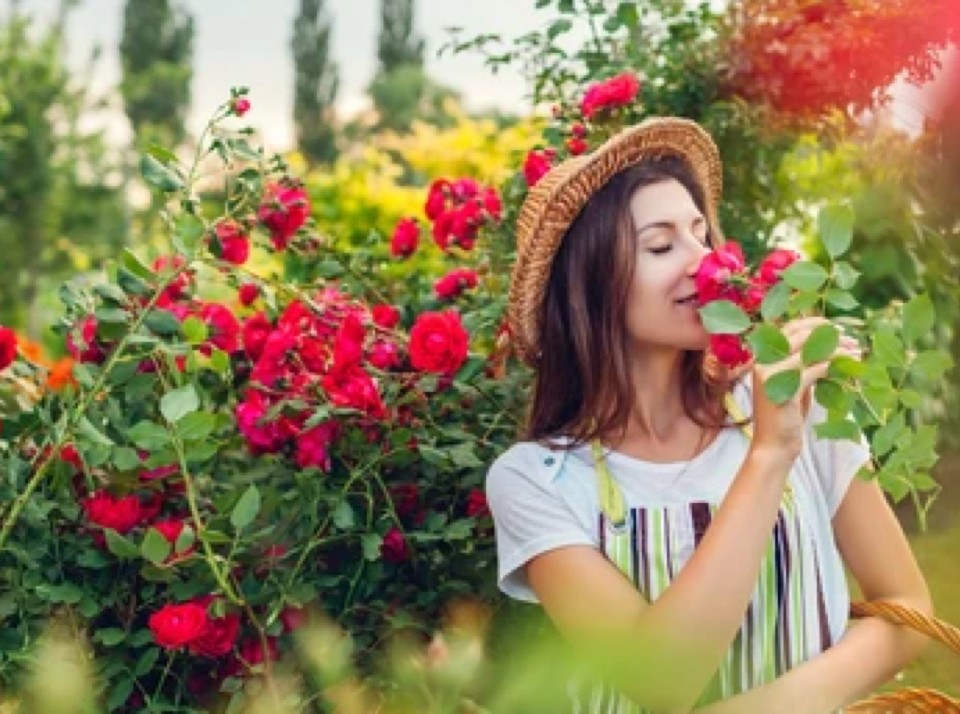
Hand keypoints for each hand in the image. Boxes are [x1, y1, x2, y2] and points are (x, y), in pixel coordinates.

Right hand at [750, 317, 861, 459]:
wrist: (773, 446)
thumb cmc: (784, 417)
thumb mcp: (793, 385)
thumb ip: (803, 366)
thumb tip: (829, 348)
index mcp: (763, 360)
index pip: (788, 329)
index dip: (813, 324)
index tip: (836, 328)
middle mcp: (763, 364)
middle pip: (798, 335)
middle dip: (828, 333)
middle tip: (850, 337)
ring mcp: (772, 377)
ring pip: (809, 351)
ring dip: (837, 349)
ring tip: (855, 352)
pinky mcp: (785, 390)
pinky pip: (814, 370)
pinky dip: (832, 366)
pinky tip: (846, 367)